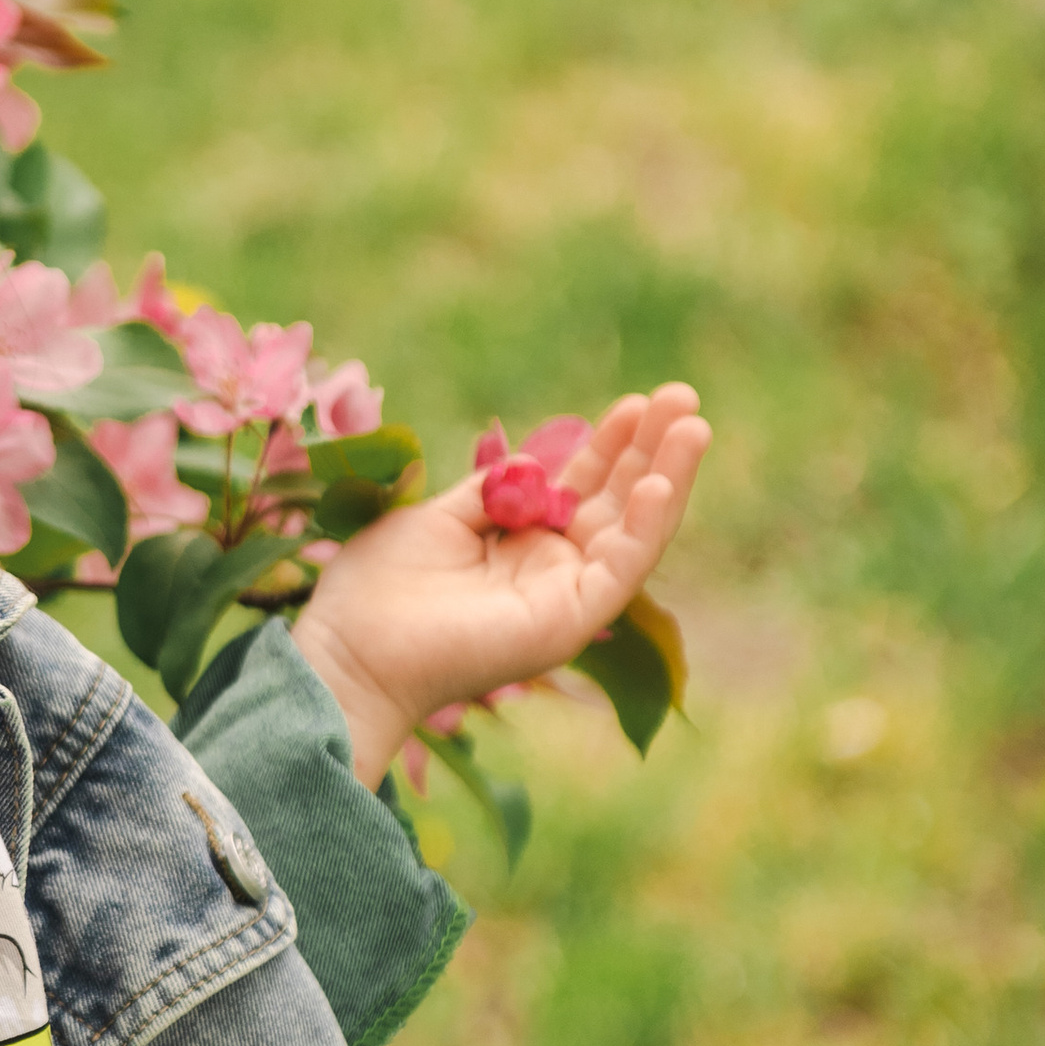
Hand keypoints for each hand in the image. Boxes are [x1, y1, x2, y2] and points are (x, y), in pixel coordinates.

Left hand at [295, 383, 711, 789]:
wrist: (351, 650)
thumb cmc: (379, 589)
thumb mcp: (440, 518)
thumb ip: (493, 491)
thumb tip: (533, 462)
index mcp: (521, 546)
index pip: (583, 488)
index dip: (610, 444)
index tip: (636, 402)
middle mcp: (552, 572)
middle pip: (618, 503)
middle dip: (653, 450)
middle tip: (683, 395)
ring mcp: (564, 598)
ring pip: (634, 533)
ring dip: (667, 478)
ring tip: (693, 425)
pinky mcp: (568, 623)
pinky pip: (619, 572)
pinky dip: (643, 528)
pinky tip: (658, 485)